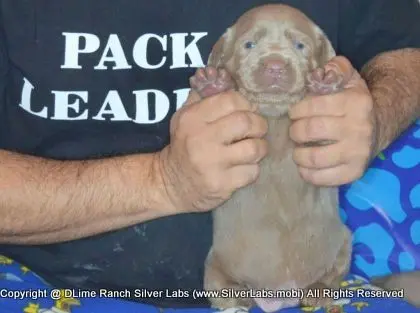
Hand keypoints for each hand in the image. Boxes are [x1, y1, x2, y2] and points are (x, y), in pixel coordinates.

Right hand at [157, 89, 267, 212]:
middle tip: (256, 131)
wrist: (170, 184)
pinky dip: (252, 169)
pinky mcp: (222, 184)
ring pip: (254, 148)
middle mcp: (201, 139)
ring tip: (253, 149)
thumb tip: (222, 75)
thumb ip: (202, 97)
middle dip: (259, 125)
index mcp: (193, 118)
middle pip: (247, 122)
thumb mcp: (184, 118)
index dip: (246, 104)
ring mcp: (212, 164)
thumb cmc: (183, 146)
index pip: (231, 100)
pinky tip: (243, 168)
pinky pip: (252, 172)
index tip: (248, 112)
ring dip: (259, 148)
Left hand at [289, 57, 375, 185]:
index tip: (293, 114)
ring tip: (297, 150)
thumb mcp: (349, 79)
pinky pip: (324, 178)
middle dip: (295, 131)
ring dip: (298, 154)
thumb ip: (335, 68)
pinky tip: (304, 166)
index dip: (297, 110)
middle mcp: (358, 128)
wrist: (379, 126)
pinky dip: (307, 174)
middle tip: (294, 132)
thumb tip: (320, 70)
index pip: (314, 106)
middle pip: (311, 130)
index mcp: (355, 103)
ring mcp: (357, 152)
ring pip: (315, 157)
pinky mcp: (354, 172)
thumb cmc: (354, 103)